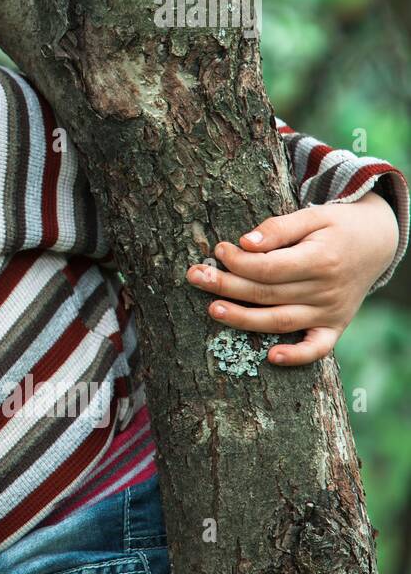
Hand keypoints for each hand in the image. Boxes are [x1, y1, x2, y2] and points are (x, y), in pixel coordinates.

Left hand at [185, 191, 398, 364]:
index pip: (269, 268)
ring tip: (213, 309)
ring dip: (243, 319)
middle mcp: (326, 290)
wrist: (378, 243)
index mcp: (321, 260)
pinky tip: (271, 358)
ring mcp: (331, 312)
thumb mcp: (313, 215)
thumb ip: (278, 228)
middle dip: (226, 286)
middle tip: (195, 276)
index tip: (219, 249)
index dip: (239, 261)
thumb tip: (245, 242)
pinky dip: (298, 356)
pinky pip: (318, 348)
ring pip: (280, 321)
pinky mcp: (335, 326)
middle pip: (267, 294)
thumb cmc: (337, 226)